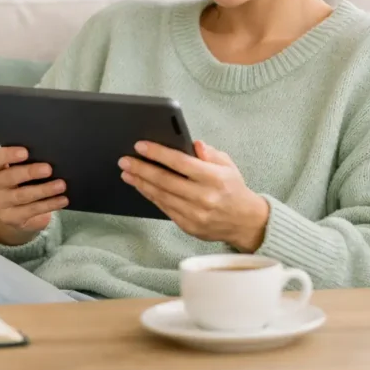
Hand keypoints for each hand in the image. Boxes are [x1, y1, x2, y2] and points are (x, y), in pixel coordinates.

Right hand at [0, 146, 67, 246]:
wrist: (11, 209)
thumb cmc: (18, 179)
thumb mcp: (16, 167)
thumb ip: (26, 160)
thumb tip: (48, 155)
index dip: (9, 155)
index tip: (26, 152)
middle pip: (9, 177)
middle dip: (30, 172)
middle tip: (49, 169)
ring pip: (22, 196)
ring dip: (44, 190)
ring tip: (61, 185)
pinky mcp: (9, 218)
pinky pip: (31, 210)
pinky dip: (49, 204)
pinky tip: (62, 200)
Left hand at [119, 140, 269, 251]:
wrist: (244, 221)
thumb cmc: (233, 188)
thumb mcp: (227, 165)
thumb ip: (209, 153)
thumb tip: (193, 143)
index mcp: (214, 178)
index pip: (180, 162)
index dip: (158, 153)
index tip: (140, 146)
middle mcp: (203, 197)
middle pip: (165, 180)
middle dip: (141, 168)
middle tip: (124, 160)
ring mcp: (195, 214)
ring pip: (161, 195)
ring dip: (141, 183)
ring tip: (127, 172)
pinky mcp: (188, 225)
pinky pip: (164, 208)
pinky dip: (150, 196)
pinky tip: (141, 186)